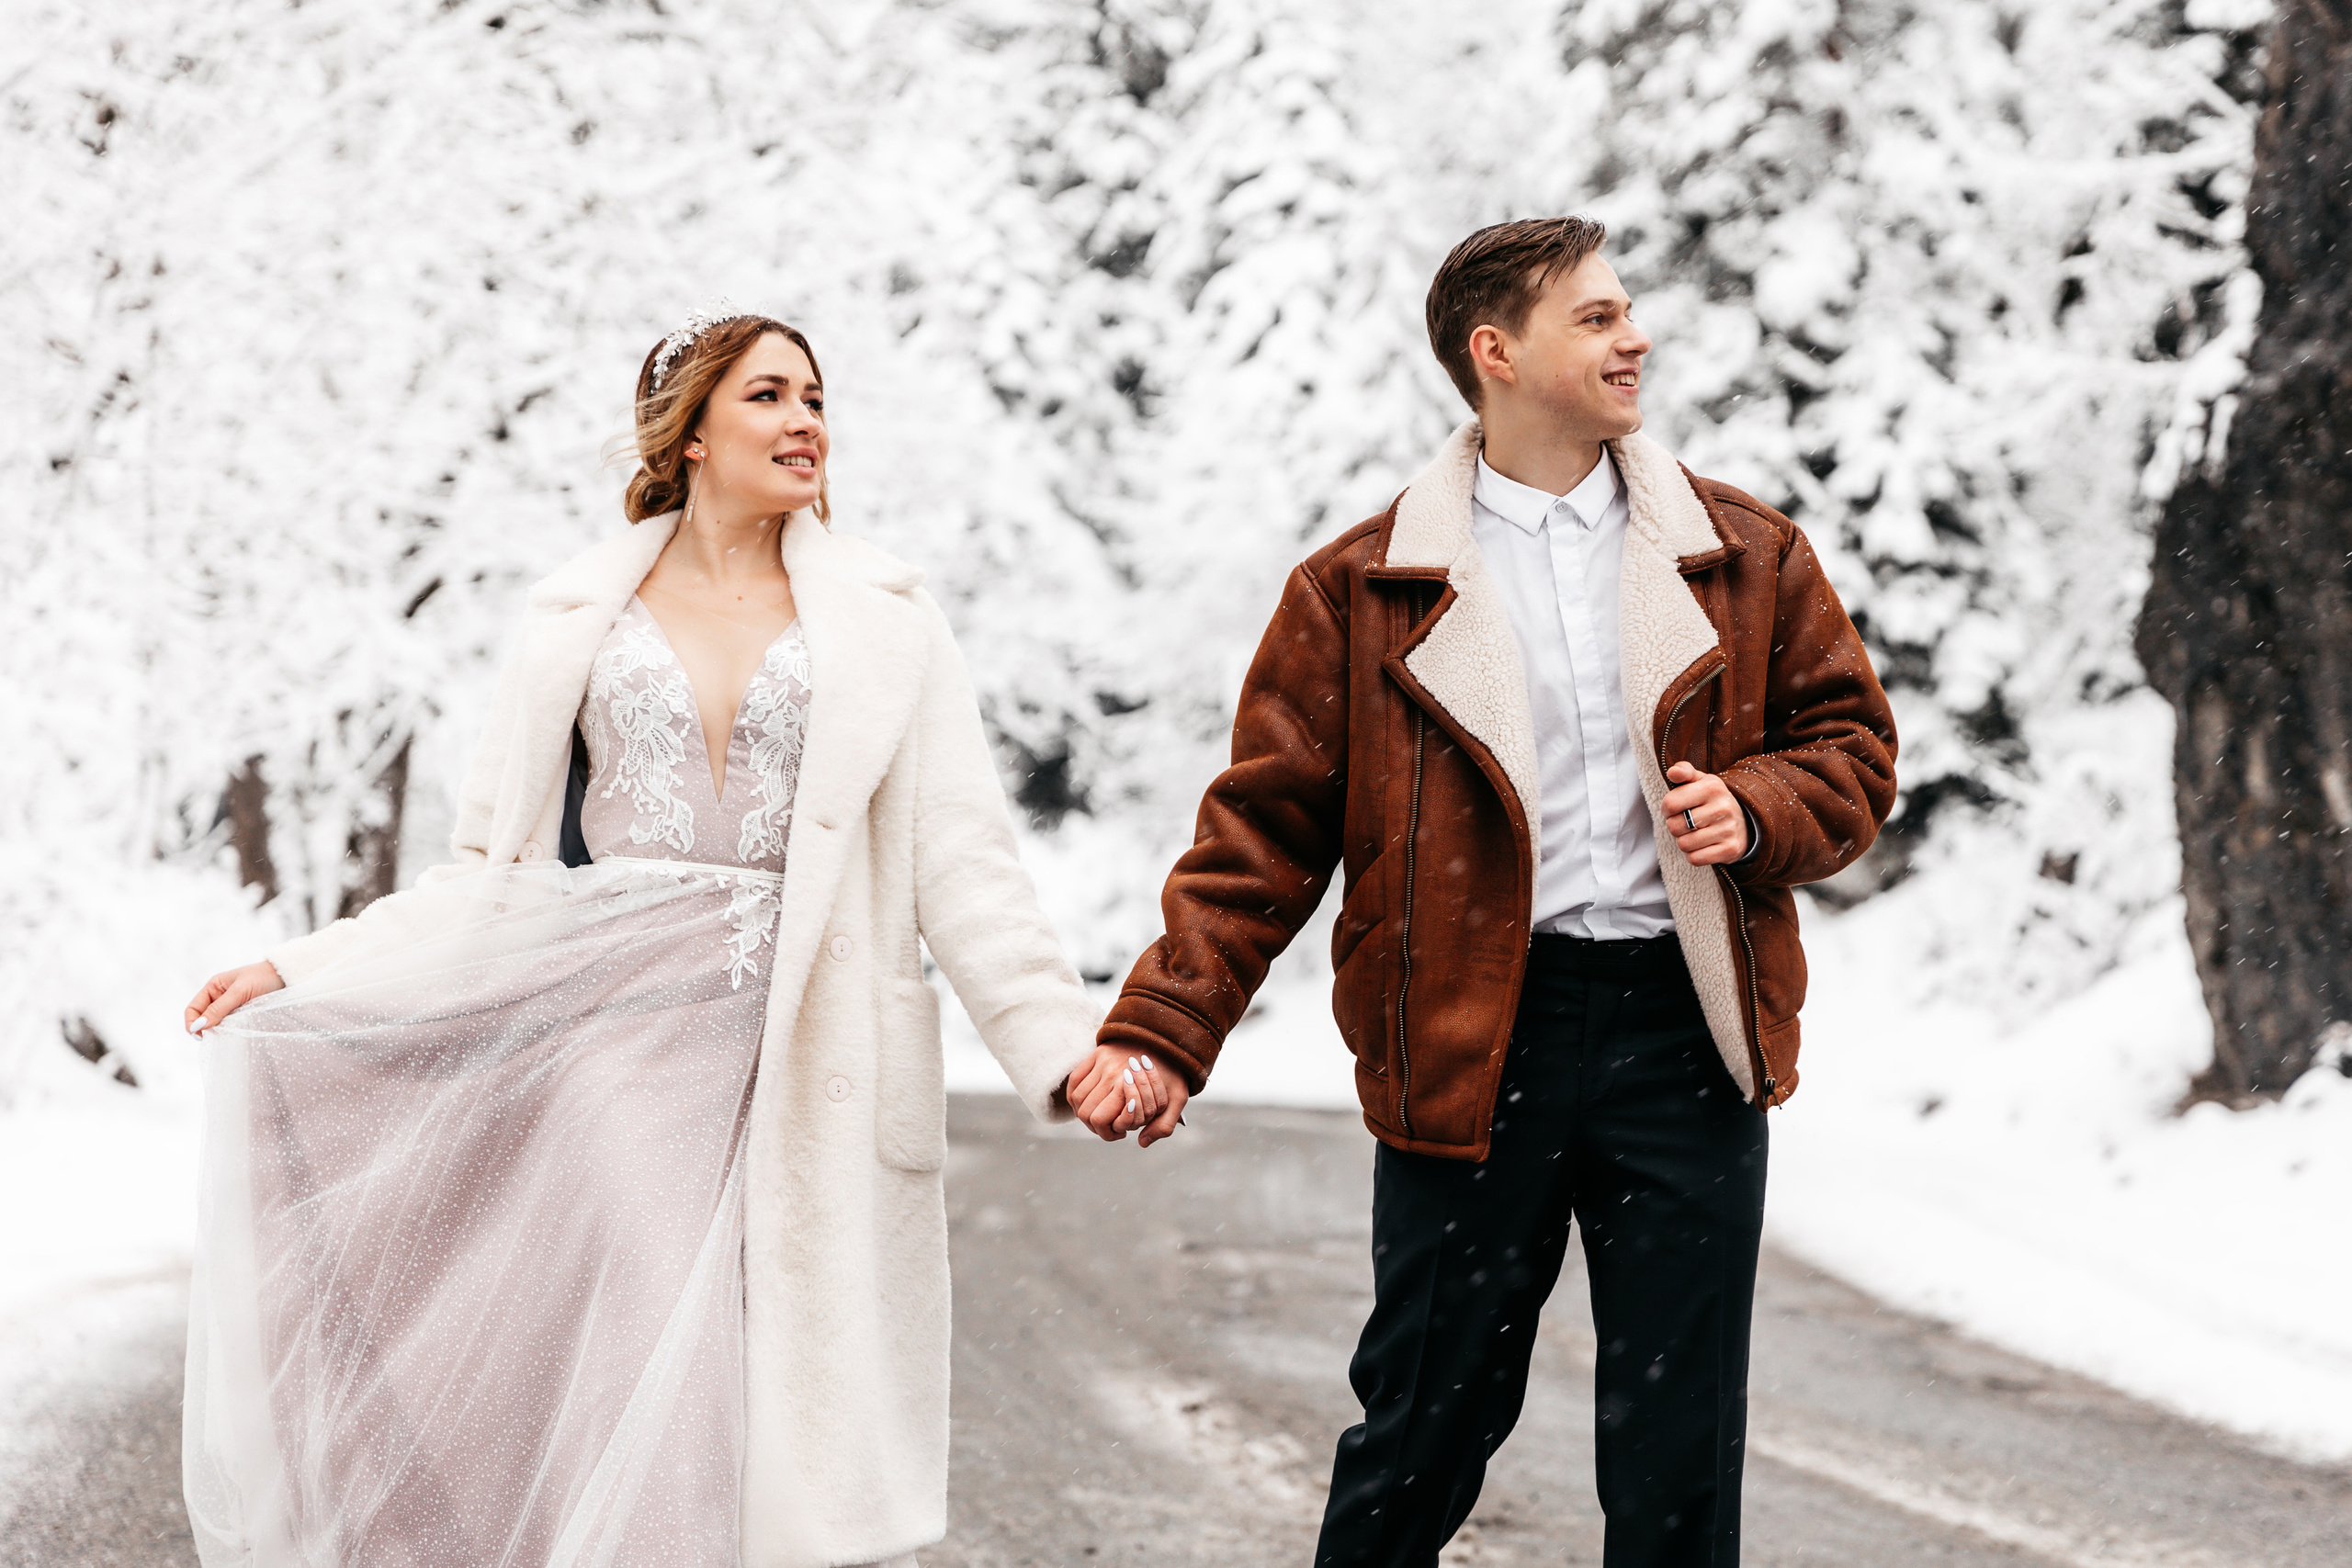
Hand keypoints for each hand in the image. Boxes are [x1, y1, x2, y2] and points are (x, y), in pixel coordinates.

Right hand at [184, 961, 284, 1034]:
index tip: (199, 1035)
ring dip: (218, 1030)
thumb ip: (219, 1008)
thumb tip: (198, 1026)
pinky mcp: (240, 1013)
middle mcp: (217, 997)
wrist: (285, 976)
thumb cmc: (262, 978)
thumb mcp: (239, 992)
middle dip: (205, 1028)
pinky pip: (228, 1024)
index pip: (192, 1008)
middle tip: (216, 1037)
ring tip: (227, 1034)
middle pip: (202, 1018)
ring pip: (215, 1023)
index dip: (191, 1023)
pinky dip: (229, 1029)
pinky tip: (235, 1032)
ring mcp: (229, 1006)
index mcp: (212, 987)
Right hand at [1064, 1045, 1189, 1146]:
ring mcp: (1101, 1062)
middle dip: (1095, 1127)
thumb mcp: (1178, 1099)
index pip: (1099, 1120)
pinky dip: (1075, 1095)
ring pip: (1077, 1098)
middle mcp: (1110, 1074)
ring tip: (1100, 1115)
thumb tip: (1141, 1142)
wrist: (1168, 1040)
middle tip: (1110, 1126)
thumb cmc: (1173, 1071)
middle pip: (1084, 1112)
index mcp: (1127, 1086)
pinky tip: (1088, 1102)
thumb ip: (1164, 1126)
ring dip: (1084, 1112)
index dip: (1107, 1134)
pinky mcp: (1096, 1054)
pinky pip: (1074, 1080)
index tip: (1121, 1133)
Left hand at [1661, 763, 1749, 866]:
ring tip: (1695, 833)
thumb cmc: (1712, 800)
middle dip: (1675, 826)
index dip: (1667, 809)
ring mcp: (1729, 829)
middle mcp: (1723, 807)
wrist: (1744, 821)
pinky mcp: (1731, 849)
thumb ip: (1684, 772)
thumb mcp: (1701, 781)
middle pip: (1675, 826)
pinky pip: (1695, 859)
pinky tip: (1703, 845)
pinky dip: (1694, 855)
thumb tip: (1673, 772)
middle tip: (1687, 822)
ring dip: (1684, 842)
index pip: (1670, 803)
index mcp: (1712, 787)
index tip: (1675, 808)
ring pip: (1684, 844)